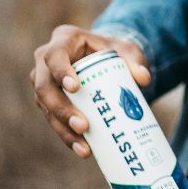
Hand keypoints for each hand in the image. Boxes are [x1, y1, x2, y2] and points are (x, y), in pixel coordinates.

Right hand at [31, 24, 151, 157]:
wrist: (105, 63)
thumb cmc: (114, 52)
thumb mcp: (127, 51)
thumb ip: (136, 60)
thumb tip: (144, 79)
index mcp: (64, 40)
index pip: (55, 55)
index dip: (60, 72)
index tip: (75, 88)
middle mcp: (45, 60)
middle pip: (44, 86)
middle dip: (61, 109)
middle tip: (83, 125)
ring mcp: (44, 82)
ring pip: (45, 107)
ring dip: (62, 128)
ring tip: (84, 145)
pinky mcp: (48, 101)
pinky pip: (53, 120)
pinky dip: (67, 136)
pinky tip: (82, 149)